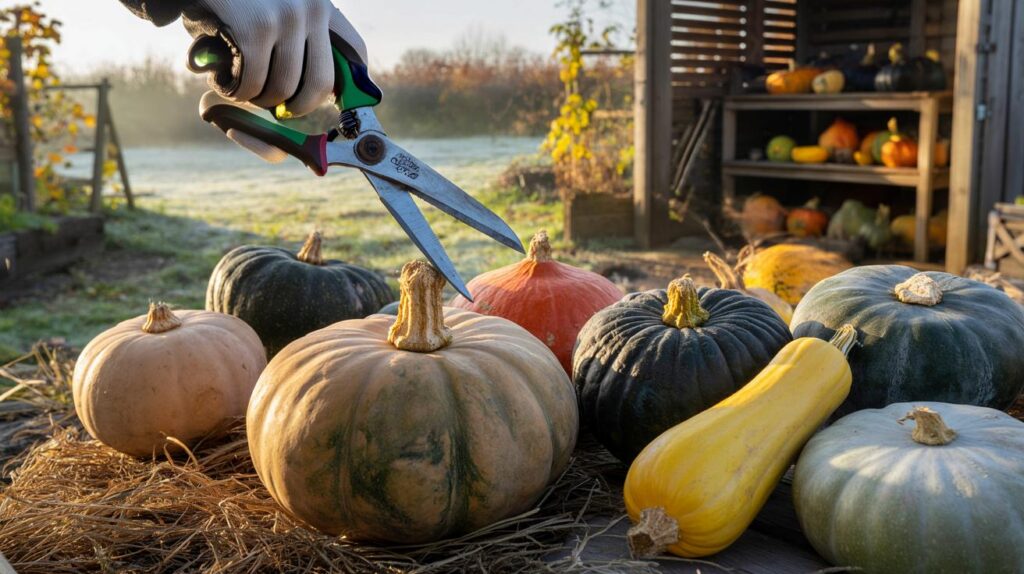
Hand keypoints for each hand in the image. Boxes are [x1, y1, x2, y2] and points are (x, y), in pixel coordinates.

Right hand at [185, 0, 364, 116]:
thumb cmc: (234, 1)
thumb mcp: (272, 13)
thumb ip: (290, 46)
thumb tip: (295, 116)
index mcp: (321, 5)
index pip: (355, 52)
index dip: (346, 86)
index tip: (331, 101)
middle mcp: (313, 9)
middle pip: (321, 85)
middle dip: (297, 107)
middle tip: (278, 107)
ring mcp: (287, 18)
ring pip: (283, 90)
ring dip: (257, 100)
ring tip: (240, 88)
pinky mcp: (257, 28)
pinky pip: (253, 84)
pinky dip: (234, 93)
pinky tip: (223, 81)